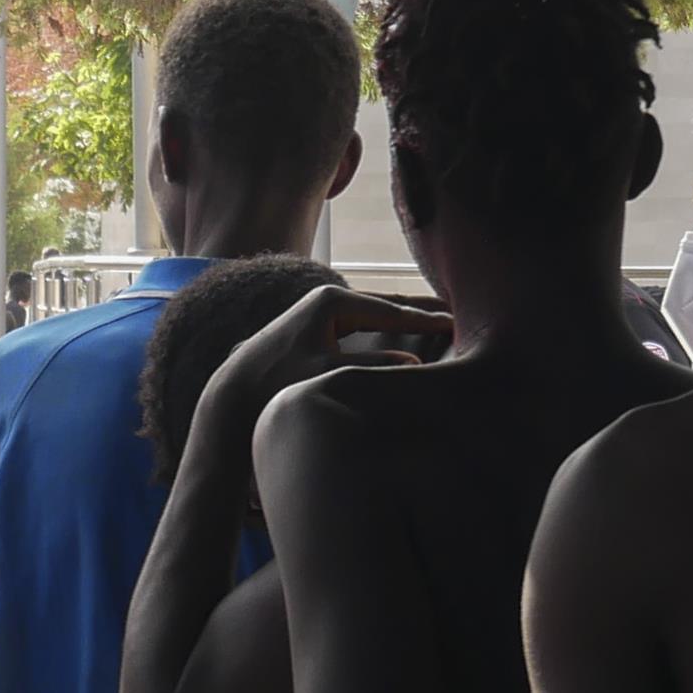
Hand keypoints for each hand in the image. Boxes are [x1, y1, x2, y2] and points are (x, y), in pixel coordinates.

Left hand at [200, 286, 452, 433]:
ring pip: (374, 315)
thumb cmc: (276, 382)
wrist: (233, 392)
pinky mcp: (314, 328)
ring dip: (405, 319)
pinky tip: (402, 336)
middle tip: (459, 310)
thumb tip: (413, 363)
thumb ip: (373, 368)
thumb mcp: (328, 373)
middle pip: (386, 305)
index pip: (392, 309)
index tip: (457, 323)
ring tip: (440, 320)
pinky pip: (362, 326)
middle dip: (421, 310)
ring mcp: (319, 312)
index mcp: (332, 302)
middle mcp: (326, 300)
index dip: (427, 318)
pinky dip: (385, 329)